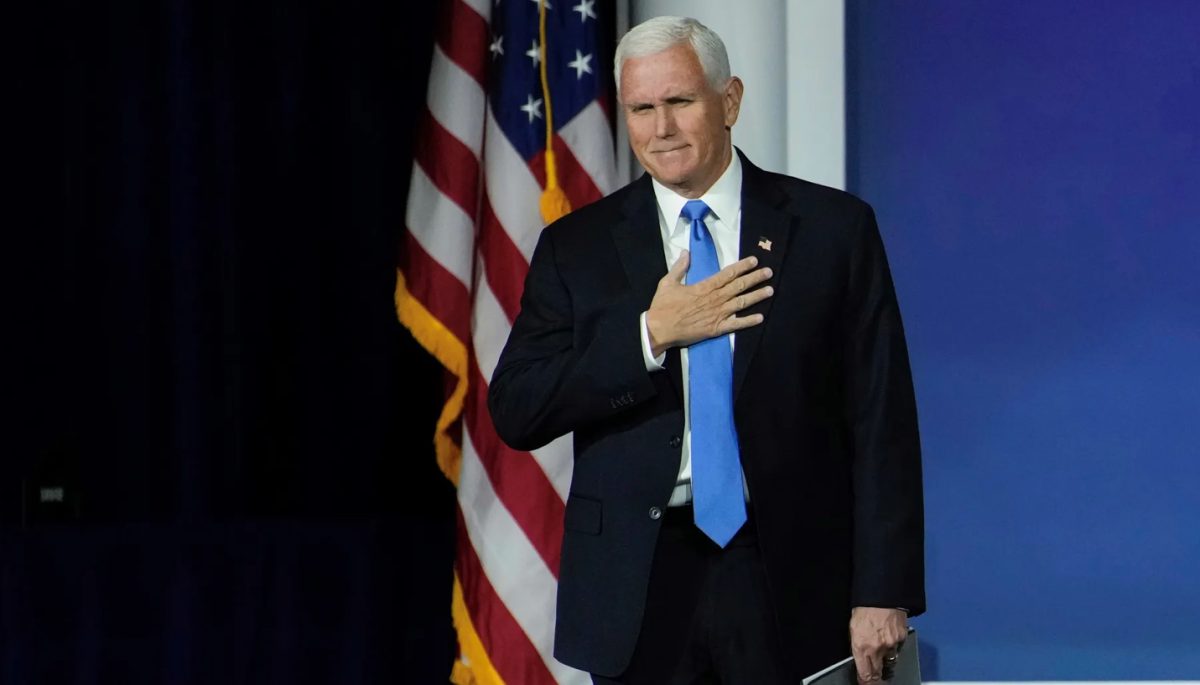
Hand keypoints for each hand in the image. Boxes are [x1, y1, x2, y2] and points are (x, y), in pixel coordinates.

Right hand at [645, 252, 773, 356]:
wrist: (660, 329)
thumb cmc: (663, 306)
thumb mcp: (668, 282)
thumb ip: (679, 267)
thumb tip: (685, 252)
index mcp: (704, 287)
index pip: (728, 274)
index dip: (742, 266)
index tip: (754, 261)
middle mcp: (715, 299)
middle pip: (739, 286)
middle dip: (755, 278)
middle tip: (769, 272)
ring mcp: (718, 314)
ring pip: (741, 303)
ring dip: (757, 296)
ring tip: (770, 290)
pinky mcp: (717, 329)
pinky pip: (736, 324)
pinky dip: (749, 321)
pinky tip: (760, 317)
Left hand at [850, 607, 906, 683]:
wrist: (881, 595)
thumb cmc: (863, 609)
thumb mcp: (853, 628)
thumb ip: (858, 646)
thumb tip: (861, 659)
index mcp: (861, 646)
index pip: (865, 674)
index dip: (866, 682)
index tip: (866, 683)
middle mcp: (877, 649)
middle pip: (878, 671)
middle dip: (876, 676)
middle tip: (876, 676)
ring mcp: (891, 644)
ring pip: (890, 660)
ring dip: (885, 659)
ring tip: (882, 653)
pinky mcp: (901, 638)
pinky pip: (898, 648)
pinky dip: (894, 646)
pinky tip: (889, 637)